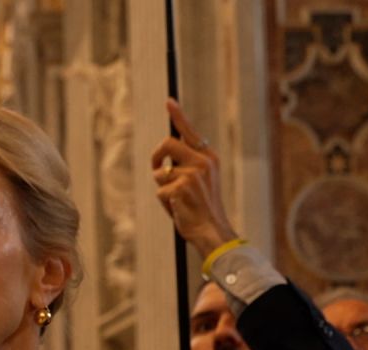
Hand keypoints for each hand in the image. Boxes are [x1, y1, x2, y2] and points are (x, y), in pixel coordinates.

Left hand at [150, 98, 239, 257]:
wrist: (212, 230)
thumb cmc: (202, 208)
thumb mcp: (199, 182)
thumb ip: (187, 167)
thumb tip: (163, 161)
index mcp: (209, 158)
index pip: (190, 132)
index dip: (178, 116)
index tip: (168, 101)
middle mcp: (203, 162)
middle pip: (167, 144)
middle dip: (155, 158)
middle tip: (156, 170)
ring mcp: (192, 174)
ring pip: (159, 173)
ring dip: (162, 188)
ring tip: (177, 201)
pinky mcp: (181, 187)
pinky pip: (159, 191)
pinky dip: (164, 202)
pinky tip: (177, 209)